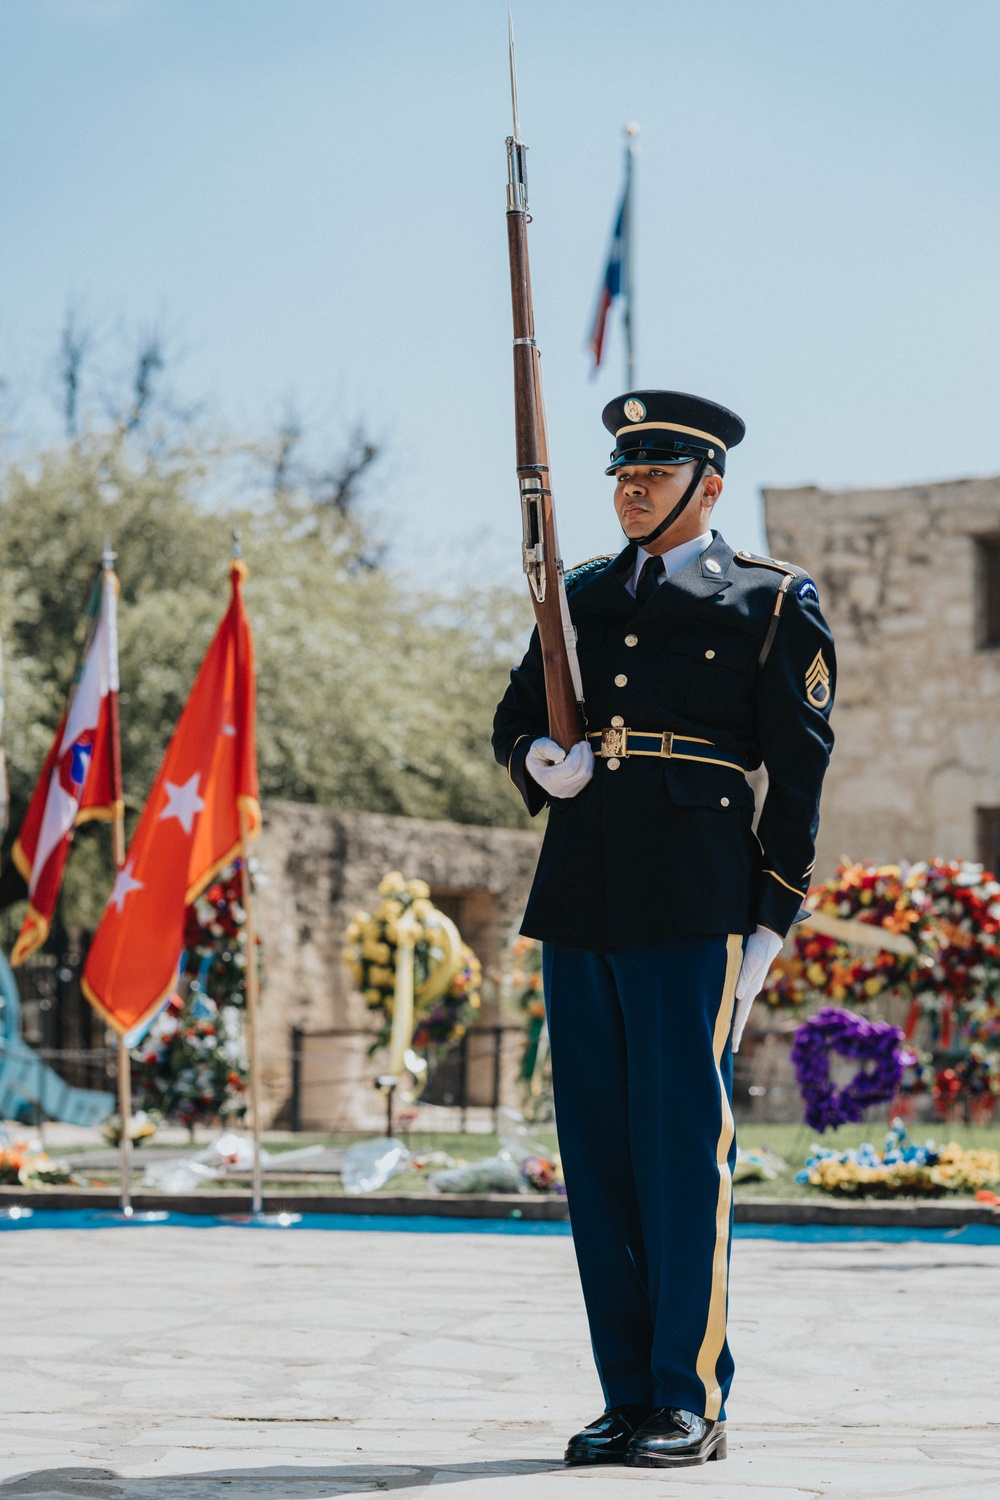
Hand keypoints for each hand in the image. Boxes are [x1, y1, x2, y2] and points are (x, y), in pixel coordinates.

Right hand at [525, 737, 594, 798]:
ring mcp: (566, 793)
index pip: (570, 768)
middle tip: (583, 743)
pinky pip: (587, 778)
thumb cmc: (538, 755)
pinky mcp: (573, 792)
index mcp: (547, 779)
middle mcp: (557, 789)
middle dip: (586, 755)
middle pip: (581, 773)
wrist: (537, 768)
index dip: (578, 755)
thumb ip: (547, 748)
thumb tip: (562, 754)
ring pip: (586, 776)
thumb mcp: (537, 747)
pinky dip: (589, 766)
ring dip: (589, 759)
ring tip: (585, 748)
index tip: (577, 744)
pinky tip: (585, 757)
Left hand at [732, 925, 782, 1052]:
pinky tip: (727, 1009)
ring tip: (725, 1033)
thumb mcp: (752, 960)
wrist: (767, 934)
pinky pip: (736, 996)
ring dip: (733, 1020)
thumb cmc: (759, 947)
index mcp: (751, 989)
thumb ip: (744, 976)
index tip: (732, 1048)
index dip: (736, 1031)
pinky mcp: (745, 977)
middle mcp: (749, 990)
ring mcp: (748, 985)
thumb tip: (738, 996)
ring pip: (738, 1007)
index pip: (741, 1015)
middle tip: (729, 1049)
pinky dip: (732, 1006)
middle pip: (740, 1015)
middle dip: (735, 1032)